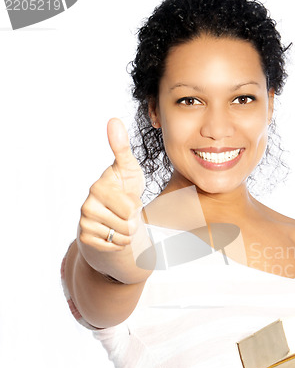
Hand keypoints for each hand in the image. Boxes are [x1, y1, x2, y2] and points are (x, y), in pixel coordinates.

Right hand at [78, 118, 145, 252]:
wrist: (113, 212)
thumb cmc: (124, 187)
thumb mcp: (128, 168)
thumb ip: (122, 148)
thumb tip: (114, 120)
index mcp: (98, 187)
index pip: (131, 208)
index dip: (136, 207)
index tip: (127, 197)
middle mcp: (87, 204)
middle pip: (128, 224)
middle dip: (133, 221)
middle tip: (125, 212)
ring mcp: (84, 222)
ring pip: (122, 237)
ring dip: (127, 233)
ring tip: (120, 221)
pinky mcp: (85, 237)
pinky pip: (114, 247)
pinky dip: (119, 243)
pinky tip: (113, 231)